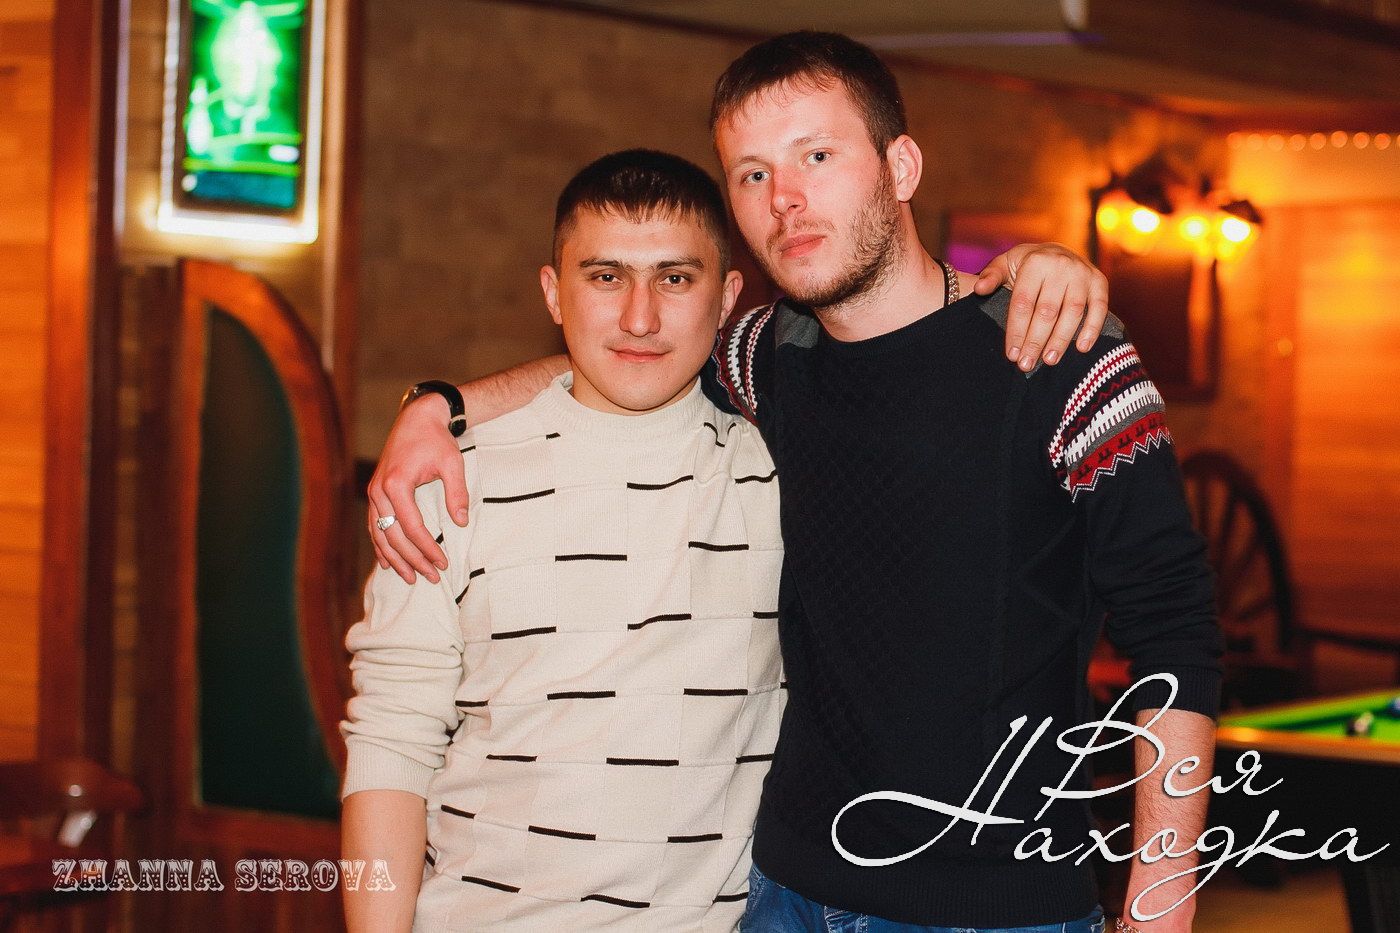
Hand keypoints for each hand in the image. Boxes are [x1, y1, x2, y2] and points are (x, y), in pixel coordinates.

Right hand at [367, 395, 469, 583]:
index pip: (413, 528)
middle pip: (394, 536)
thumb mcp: (452, 463)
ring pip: (380, 534)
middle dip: (413, 560)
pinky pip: (374, 525)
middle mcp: (379, 491)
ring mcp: (374, 493)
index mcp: (397, 484)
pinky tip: (387, 562)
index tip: (443, 563)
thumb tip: (461, 523)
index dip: (428, 549)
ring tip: (411, 577)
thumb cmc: (436, 440)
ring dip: (395, 558)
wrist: (417, 418)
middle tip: (431, 577)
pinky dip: (381, 545)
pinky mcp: (375, 493)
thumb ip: (457, 492)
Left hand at [973, 242, 1109, 370]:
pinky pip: (1099, 308)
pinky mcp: (1099, 281)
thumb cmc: (1027, 264)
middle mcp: (1060, 266)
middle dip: (1035, 341)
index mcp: (1035, 263)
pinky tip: (1082, 348)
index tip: (1012, 354)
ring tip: (1049, 361)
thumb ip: (991, 276)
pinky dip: (1092, 329)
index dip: (1017, 331)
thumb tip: (979, 289)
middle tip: (1027, 364)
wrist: (1057, 252)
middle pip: (1047, 311)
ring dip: (1061, 340)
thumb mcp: (1006, 263)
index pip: (1023, 303)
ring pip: (1072, 312)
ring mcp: (1082, 273)